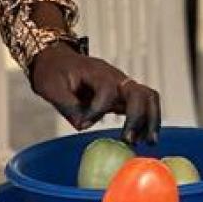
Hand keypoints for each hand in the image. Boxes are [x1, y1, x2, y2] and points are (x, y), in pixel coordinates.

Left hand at [30, 42, 160, 143]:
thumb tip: (83, 125)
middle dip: (138, 118)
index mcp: (96, 72)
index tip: (83, 124)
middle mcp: (114, 77)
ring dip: (151, 120)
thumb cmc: (53, 71)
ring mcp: (121, 85)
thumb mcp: (51, 87)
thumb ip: (67, 106)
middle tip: (130, 141)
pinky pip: (144, 104)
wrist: (57, 59)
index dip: (97, 110)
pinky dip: (148, 120)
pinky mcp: (122, 94)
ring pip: (148, 98)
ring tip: (147, 142)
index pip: (107, 90)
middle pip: (139, 93)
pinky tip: (143, 138)